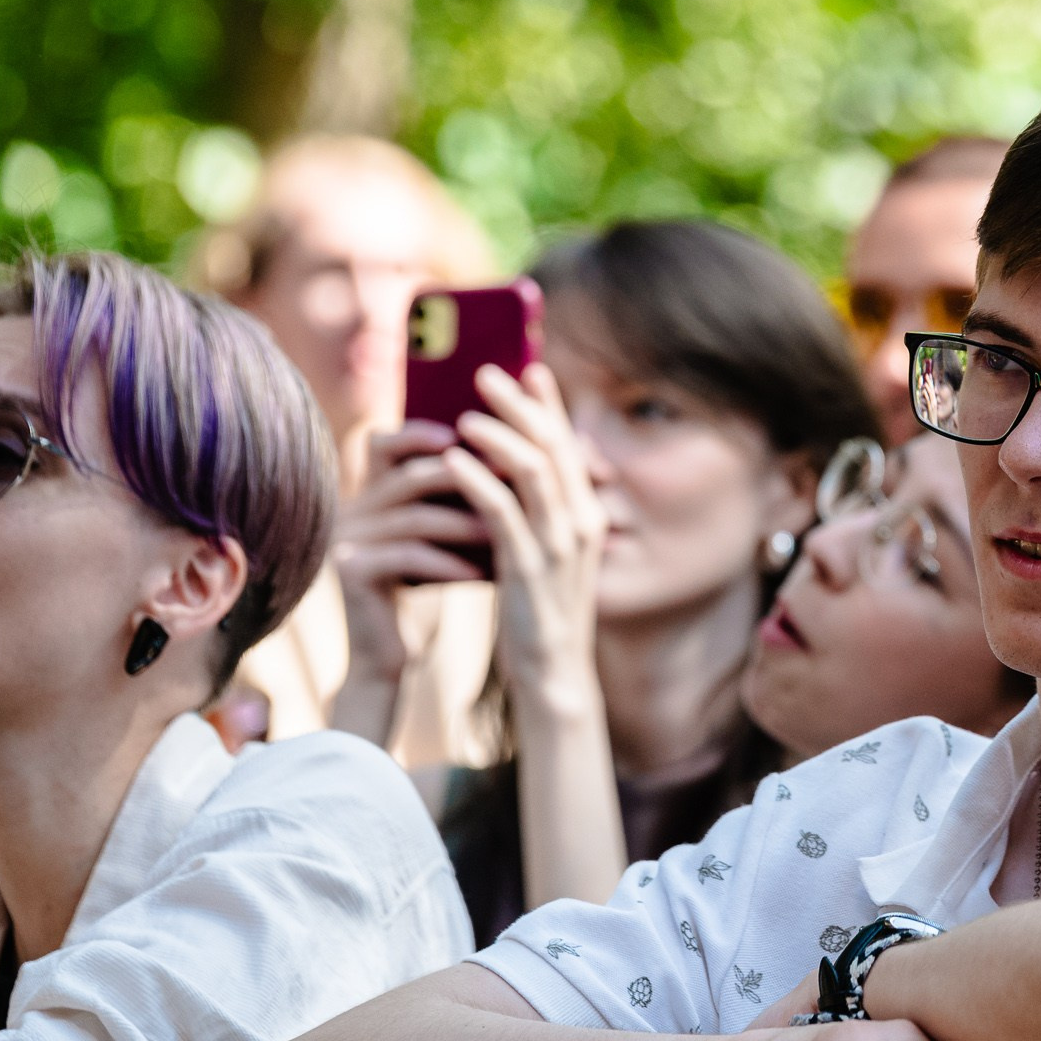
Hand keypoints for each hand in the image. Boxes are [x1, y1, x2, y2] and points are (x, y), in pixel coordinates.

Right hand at [331, 420, 490, 741]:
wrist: (391, 651)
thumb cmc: (431, 583)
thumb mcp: (448, 535)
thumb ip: (464, 495)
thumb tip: (524, 454)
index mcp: (371, 491)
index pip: (384, 443)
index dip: (421, 433)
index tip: (470, 433)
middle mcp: (351, 508)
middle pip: (407, 476)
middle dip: (464, 477)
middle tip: (512, 480)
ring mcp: (345, 539)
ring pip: (412, 517)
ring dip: (465, 524)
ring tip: (508, 532)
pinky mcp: (349, 573)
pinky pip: (406, 557)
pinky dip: (449, 564)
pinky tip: (485, 575)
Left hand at [446, 365, 608, 725]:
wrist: (552, 672)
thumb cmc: (540, 611)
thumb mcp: (547, 553)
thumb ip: (535, 511)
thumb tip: (509, 469)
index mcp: (587, 513)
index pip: (569, 445)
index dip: (549, 404)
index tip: (530, 368)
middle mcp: (581, 521)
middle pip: (553, 445)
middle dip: (520, 404)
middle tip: (487, 373)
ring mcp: (558, 543)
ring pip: (533, 470)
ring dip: (497, 435)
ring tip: (464, 415)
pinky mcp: (529, 567)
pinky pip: (503, 512)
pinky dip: (478, 480)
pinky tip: (453, 462)